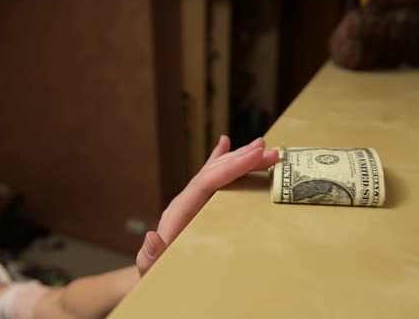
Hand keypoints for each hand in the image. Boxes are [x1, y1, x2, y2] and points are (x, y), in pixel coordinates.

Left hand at [136, 136, 278, 275]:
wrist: (151, 275)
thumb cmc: (153, 275)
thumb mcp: (151, 269)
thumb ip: (150, 256)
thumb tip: (152, 236)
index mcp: (179, 212)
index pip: (206, 182)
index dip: (230, 168)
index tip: (254, 157)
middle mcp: (185, 201)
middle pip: (214, 172)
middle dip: (241, 159)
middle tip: (267, 149)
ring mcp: (191, 202)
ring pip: (216, 173)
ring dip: (238, 158)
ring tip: (261, 145)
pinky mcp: (197, 205)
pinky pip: (211, 179)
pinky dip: (219, 160)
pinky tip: (225, 143)